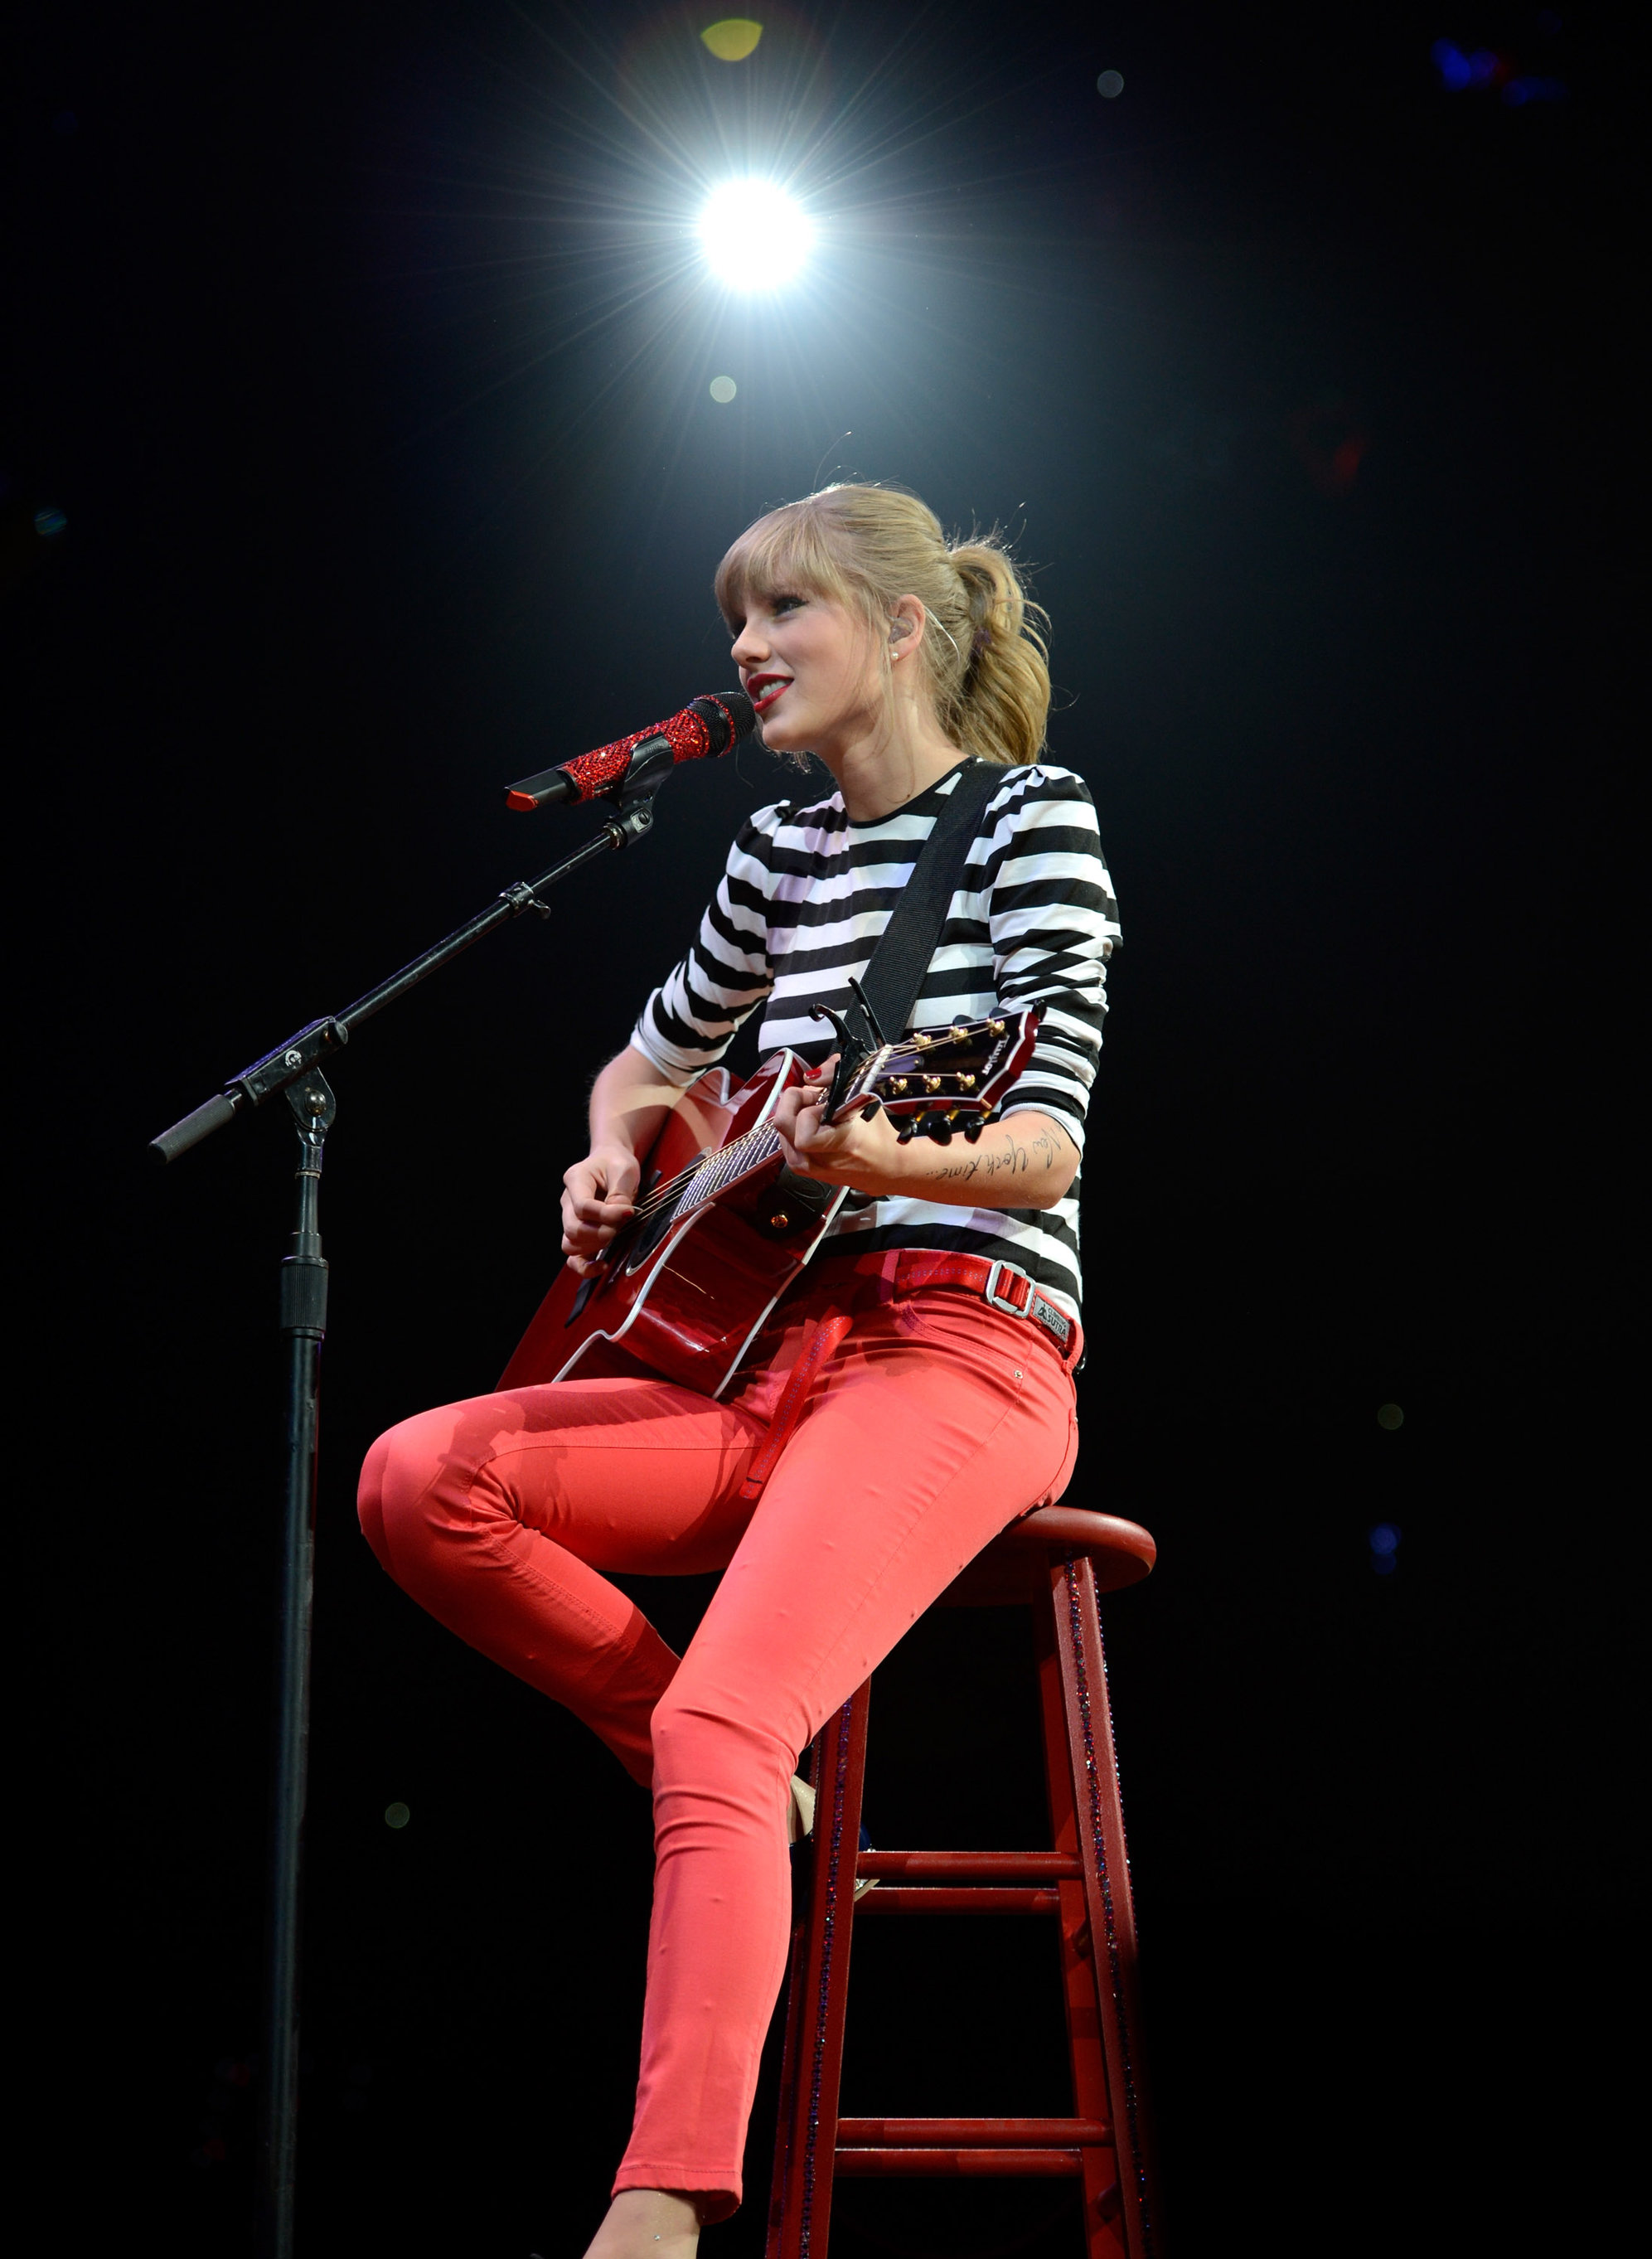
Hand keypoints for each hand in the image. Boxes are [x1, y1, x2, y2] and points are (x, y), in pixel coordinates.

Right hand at [561, 1144, 641, 1273]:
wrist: (611, 1162)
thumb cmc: (616, 1164)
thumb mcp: (624, 1170)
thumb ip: (620, 1193)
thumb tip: (621, 1214)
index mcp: (575, 1180)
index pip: (582, 1206)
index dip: (605, 1215)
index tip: (628, 1212)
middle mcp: (566, 1201)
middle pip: (574, 1228)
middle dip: (602, 1232)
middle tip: (622, 1224)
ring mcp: (569, 1219)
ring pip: (570, 1243)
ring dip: (595, 1245)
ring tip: (615, 1234)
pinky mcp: (578, 1233)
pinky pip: (573, 1257)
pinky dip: (584, 1265)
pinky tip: (602, 1264)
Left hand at [771, 1055, 905, 1194]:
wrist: (884, 1168)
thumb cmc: (877, 1135)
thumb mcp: (866, 1097)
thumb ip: (837, 1075)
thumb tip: (813, 1075)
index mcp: (839, 1144)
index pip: (804, 1126)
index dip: (808, 1104)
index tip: (823, 1098)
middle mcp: (819, 1159)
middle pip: (782, 1122)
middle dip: (795, 1102)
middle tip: (814, 1099)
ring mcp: (806, 1167)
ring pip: (780, 1129)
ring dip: (794, 1114)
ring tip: (817, 1113)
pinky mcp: (800, 1169)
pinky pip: (784, 1139)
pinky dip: (795, 1126)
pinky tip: (814, 1125)